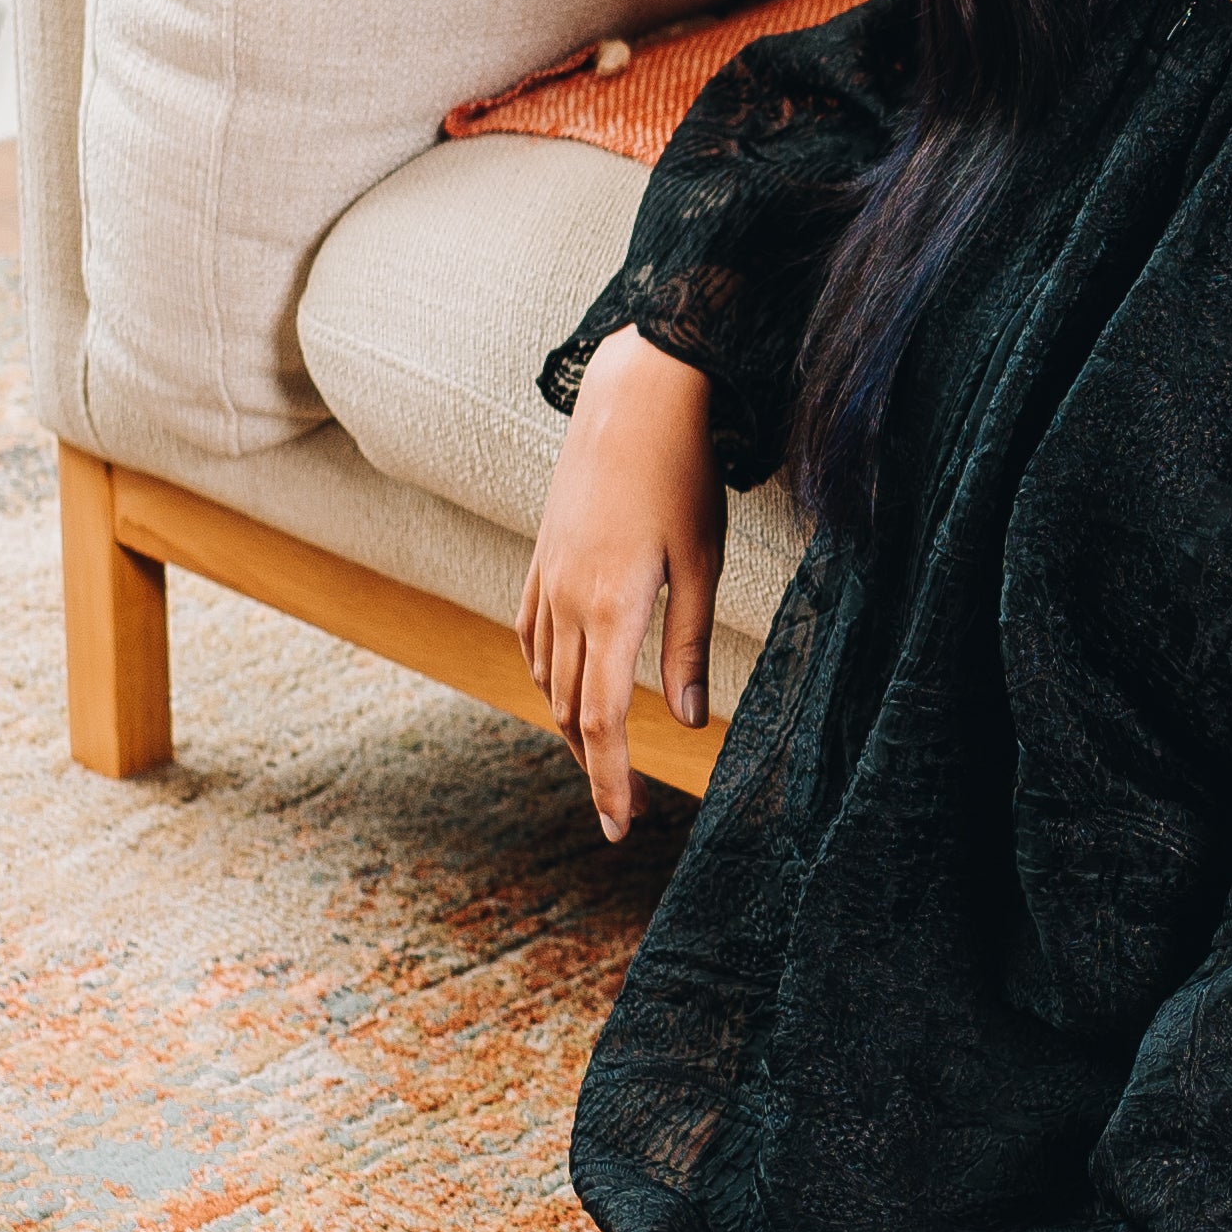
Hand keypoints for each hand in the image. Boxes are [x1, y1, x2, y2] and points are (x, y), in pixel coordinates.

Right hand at [518, 323, 724, 840]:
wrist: (633, 401)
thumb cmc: (682, 479)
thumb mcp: (702, 564)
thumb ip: (689, 645)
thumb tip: (688, 721)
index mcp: (612, 609)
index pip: (602, 722)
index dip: (611, 782)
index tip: (620, 829)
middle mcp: (567, 602)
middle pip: (570, 712)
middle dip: (594, 768)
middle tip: (618, 814)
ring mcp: (546, 579)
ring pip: (547, 678)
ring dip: (571, 726)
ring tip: (601, 762)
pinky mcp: (540, 558)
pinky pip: (529, 636)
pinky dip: (546, 676)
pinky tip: (563, 692)